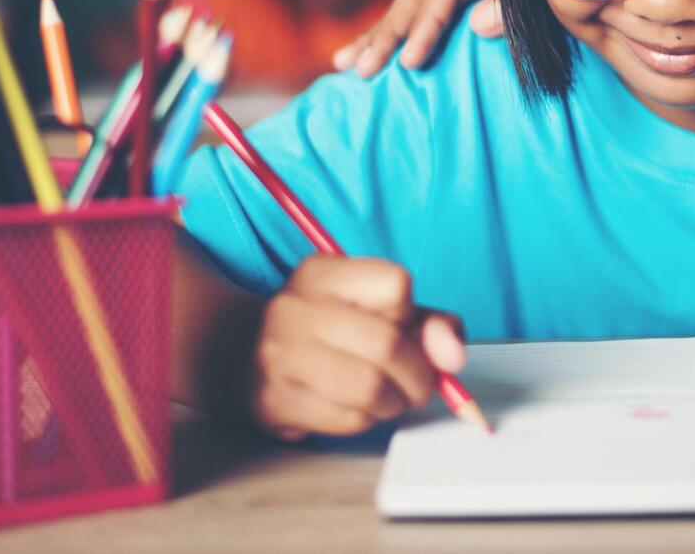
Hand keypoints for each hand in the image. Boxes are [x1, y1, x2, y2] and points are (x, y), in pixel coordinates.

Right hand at [250, 255, 465, 439]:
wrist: (241, 356)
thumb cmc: (326, 331)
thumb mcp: (377, 309)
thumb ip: (430, 324)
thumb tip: (452, 357)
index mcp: (323, 273)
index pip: (396, 284)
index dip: (410, 315)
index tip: (400, 327)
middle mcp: (296, 308)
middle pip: (388, 344)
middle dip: (418, 376)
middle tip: (416, 385)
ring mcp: (282, 356)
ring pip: (369, 387)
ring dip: (394, 403)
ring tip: (388, 399)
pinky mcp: (277, 401)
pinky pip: (347, 420)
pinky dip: (367, 421)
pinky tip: (356, 410)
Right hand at [332, 0, 500, 77]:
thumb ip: (512, 8)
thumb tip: (477, 23)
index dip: (424, 28)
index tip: (408, 62)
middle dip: (386, 35)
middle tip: (363, 69)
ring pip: (409, 6)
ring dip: (378, 36)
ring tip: (344, 63)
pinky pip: (420, 15)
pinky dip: (396, 35)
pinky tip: (366, 52)